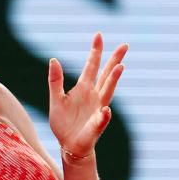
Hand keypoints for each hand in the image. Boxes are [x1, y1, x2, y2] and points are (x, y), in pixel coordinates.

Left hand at [48, 32, 126, 157]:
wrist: (68, 144)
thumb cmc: (63, 123)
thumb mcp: (56, 99)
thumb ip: (55, 80)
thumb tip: (53, 59)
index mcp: (83, 88)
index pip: (91, 66)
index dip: (95, 52)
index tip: (99, 35)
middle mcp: (94, 95)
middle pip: (106, 74)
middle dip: (114, 60)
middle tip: (125, 45)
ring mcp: (98, 108)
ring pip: (108, 91)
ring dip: (114, 80)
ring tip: (120, 67)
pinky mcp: (97, 125)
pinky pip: (101, 119)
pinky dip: (104, 115)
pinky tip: (106, 110)